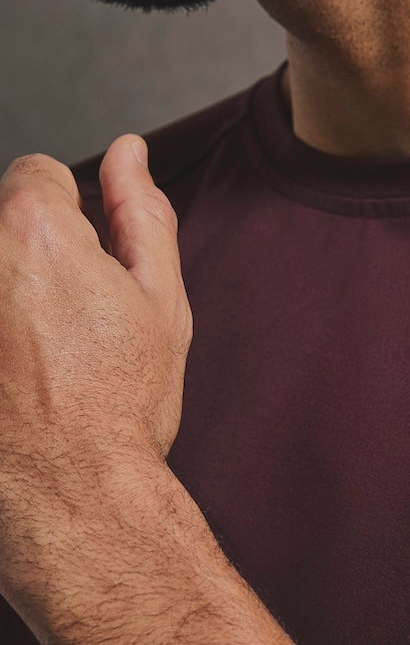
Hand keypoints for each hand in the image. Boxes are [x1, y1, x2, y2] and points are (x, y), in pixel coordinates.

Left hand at [0, 135, 191, 502]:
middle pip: (3, 227)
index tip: (88, 274)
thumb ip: (142, 214)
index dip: (74, 220)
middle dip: (31, 262)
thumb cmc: (121, 406)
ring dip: (10, 303)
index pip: (38, 175)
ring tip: (36, 363)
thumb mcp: (159, 303)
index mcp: (33, 228)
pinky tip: (15, 380)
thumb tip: (129, 154)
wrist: (72, 491)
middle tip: (67, 331)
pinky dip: (1, 345)